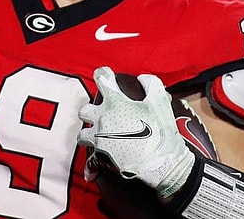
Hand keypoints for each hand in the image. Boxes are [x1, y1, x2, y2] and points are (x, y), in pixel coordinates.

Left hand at [78, 67, 195, 197]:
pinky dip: (92, 162)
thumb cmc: (160, 132)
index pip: (102, 79)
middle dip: (90, 110)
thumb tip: (142, 79)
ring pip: (82, 134)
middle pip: (84, 110)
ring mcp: (100, 138)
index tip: (105, 74)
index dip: (103, 74)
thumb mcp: (160, 101)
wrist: (161, 163)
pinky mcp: (101, 156)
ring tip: (99, 135)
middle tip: (101, 112)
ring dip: (89, 133)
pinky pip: (90, 160)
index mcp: (115, 103)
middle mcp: (103, 119)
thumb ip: (151, 84)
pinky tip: (94, 168)